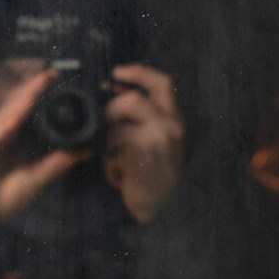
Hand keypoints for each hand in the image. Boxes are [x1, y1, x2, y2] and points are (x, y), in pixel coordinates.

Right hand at [0, 69, 85, 229]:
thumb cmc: (1, 196)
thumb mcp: (34, 179)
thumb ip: (56, 164)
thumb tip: (85, 150)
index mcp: (11, 133)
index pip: (26, 107)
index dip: (40, 91)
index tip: (58, 77)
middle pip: (16, 104)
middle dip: (33, 88)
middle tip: (52, 74)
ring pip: (5, 115)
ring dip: (21, 101)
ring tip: (38, 86)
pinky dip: (2, 128)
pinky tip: (12, 123)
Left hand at [103, 64, 183, 223]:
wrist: (164, 206)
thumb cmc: (156, 170)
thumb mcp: (156, 137)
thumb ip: (141, 114)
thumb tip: (113, 89)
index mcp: (174, 118)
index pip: (161, 83)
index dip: (138, 72)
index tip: (115, 72)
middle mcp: (170, 127)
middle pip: (131, 101)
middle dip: (111, 112)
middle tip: (104, 126)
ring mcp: (158, 142)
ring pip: (118, 129)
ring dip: (109, 145)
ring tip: (115, 161)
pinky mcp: (142, 159)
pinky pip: (114, 152)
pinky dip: (111, 165)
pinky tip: (118, 175)